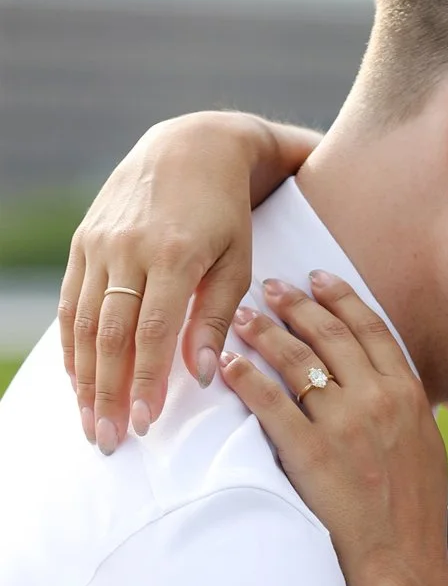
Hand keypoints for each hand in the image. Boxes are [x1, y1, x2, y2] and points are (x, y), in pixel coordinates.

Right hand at [59, 112, 268, 452]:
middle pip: (108, 334)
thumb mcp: (238, 261)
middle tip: (109, 439)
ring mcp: (99, 242)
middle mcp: (127, 247)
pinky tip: (77, 379)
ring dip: (84, 377)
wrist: (192, 147)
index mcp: (172, 254)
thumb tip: (199, 375)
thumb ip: (216, 317)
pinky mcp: (84, 240)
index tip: (145, 424)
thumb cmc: (227, 214)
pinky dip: (71, 344)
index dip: (144, 382)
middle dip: (106, 392)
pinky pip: (70, 300)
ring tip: (91, 422)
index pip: (151, 332)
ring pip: (82, 321)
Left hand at [220, 273, 447, 585]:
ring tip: (242, 317)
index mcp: (408, 395)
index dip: (341, 298)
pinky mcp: (310, 452)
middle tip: (269, 287)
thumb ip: (404, 412)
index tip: (318, 279)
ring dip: (265, 332)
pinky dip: (246, 377)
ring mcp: (343, 424)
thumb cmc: (412, 515)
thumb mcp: (425, 449)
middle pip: (329, 334)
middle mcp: (377, 400)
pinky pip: (270, 402)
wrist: (400, 562)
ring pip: (296, 360)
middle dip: (295, 304)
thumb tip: (387, 388)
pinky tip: (228, 362)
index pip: (371, 328)